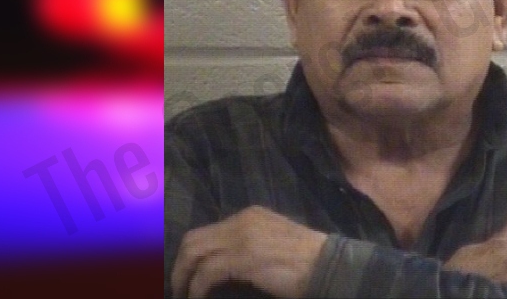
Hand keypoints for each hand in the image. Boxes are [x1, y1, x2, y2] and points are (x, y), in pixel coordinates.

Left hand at [171, 205, 327, 297]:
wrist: (328, 265)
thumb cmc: (305, 260)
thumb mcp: (272, 242)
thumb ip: (248, 245)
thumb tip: (223, 266)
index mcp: (249, 216)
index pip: (207, 231)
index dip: (191, 255)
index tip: (185, 274)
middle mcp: (242, 221)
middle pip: (194, 240)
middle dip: (180, 266)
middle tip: (178, 288)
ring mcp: (241, 237)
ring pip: (194, 253)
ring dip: (183, 278)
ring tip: (184, 295)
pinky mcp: (243, 257)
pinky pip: (206, 273)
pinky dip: (197, 288)